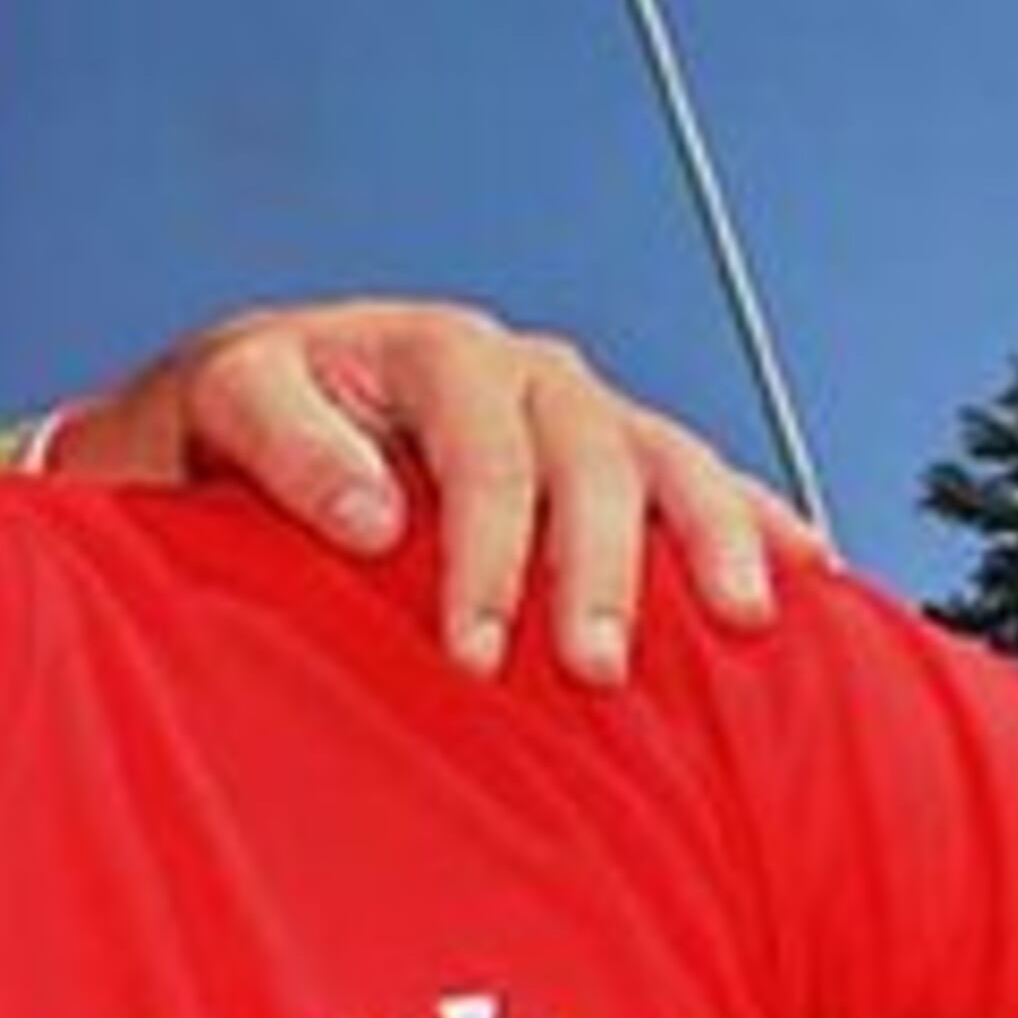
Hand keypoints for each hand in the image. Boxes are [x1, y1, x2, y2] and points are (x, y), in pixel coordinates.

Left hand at [44, 296, 825, 679]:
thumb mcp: (213, 408)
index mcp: (417, 346)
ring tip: (742, 622)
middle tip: (589, 672)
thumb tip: (374, 516)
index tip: (469, 652)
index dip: (483, 547)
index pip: (476, 441)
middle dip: (594, 565)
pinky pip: (692, 474)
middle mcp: (507, 364)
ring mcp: (561, 404)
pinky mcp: (596, 451)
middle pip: (582, 451)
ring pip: (657, 457)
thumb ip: (283, 444)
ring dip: (706, 537)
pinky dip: (752, 516)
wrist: (221, 422)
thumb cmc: (209, 427)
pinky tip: (808, 567)